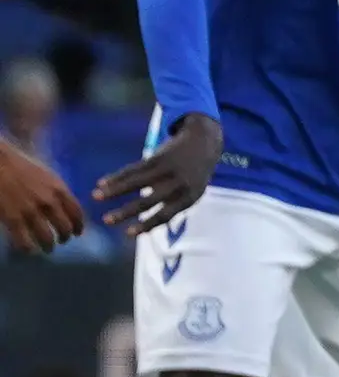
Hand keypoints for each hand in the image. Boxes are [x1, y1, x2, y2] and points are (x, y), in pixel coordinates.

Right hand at [0, 140, 82, 253]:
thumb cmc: (21, 167)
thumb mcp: (47, 176)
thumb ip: (57, 191)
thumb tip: (65, 205)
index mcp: (59, 189)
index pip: (77, 212)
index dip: (79, 225)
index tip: (78, 232)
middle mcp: (49, 202)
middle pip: (64, 227)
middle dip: (64, 237)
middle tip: (61, 241)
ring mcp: (31, 212)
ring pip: (46, 238)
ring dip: (48, 246)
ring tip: (46, 248)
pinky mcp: (13, 220)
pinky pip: (24, 242)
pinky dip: (28, 249)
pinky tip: (28, 250)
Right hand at [98, 113, 218, 236]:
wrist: (205, 142)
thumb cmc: (192, 176)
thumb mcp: (190, 192)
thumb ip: (170, 207)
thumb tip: (144, 229)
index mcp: (189, 197)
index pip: (166, 215)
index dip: (147, 225)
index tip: (127, 234)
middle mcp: (180, 184)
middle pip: (149, 200)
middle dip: (126, 212)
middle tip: (106, 220)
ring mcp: (170, 169)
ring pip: (138, 181)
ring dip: (115, 190)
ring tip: (96, 196)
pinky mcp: (160, 156)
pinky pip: (135, 167)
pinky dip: (118, 175)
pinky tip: (102, 182)